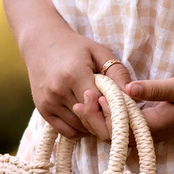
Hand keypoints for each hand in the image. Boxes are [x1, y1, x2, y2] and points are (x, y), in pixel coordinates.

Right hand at [24, 26, 130, 140]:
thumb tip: (131, 92)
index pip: (98, 106)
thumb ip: (116, 71)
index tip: (123, 107)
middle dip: (106, 121)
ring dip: (93, 126)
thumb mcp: (99, 52)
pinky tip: (89, 121)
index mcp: (74, 75)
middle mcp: (58, 91)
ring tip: (102, 114)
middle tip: (116, 115)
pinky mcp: (42, 109)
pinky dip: (79, 130)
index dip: (113, 110)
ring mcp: (48, 102)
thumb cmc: (75, 46)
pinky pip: (65, 131)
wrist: (41, 42)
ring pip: (78, 127)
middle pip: (88, 120)